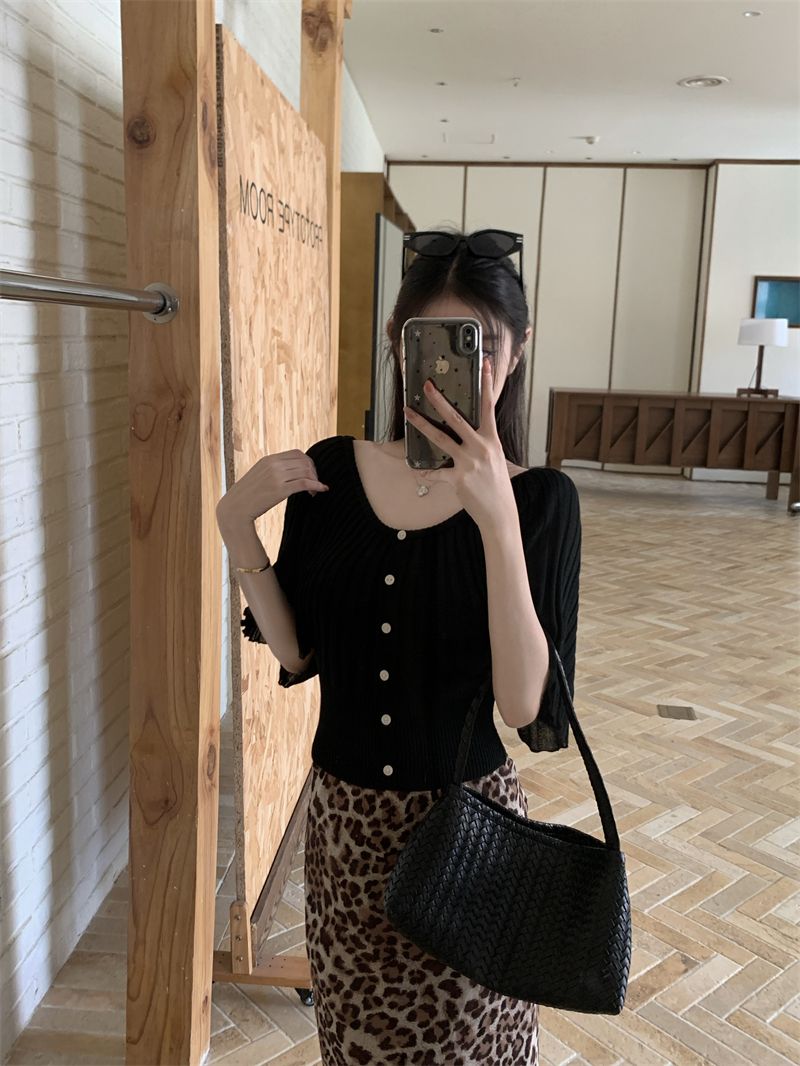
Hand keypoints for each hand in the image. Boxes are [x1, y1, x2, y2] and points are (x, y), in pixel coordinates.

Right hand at [216, 449, 328, 528]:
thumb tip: (289, 473)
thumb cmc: (247, 497)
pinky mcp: (279, 490)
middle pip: (304, 461)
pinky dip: (316, 486)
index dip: (308, 462)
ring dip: (316, 480)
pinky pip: (304, 484)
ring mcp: (276, 476)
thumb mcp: (259, 477)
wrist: (235, 509)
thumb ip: (272, 471)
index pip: (297, 453)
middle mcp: (273, 465)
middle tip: (316, 484)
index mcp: (268, 459)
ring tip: (314, 492)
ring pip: (306, 471)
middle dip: (314, 472)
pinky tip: (321, 491)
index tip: (311, 474)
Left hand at [402, 360, 515, 530]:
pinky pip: (435, 473)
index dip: (487, 384)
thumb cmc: (498, 486)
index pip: (489, 406)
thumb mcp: (496, 459)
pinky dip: (424, 472)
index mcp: (491, 440)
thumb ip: (483, 444)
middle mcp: (480, 448)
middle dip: (439, 400)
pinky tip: (414, 469)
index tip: (486, 364)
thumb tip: (471, 433)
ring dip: (421, 425)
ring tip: (408, 414)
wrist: (500, 512)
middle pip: (456, 418)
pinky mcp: (457, 479)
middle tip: (427, 386)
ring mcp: (468, 463)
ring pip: (440, 438)